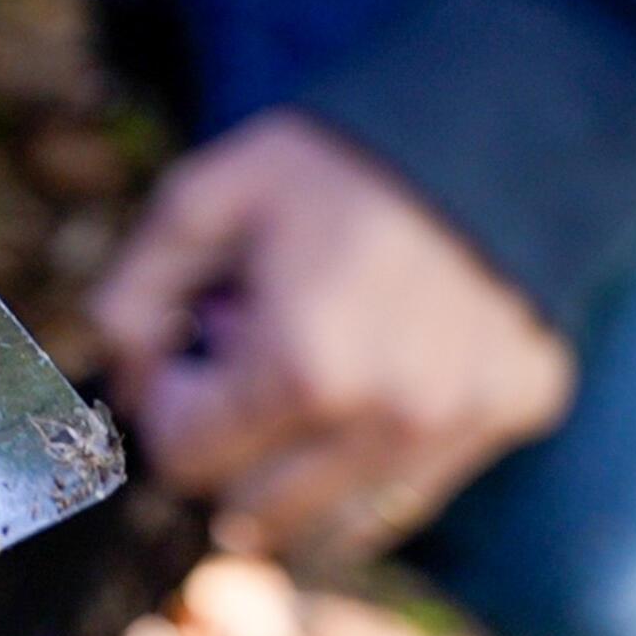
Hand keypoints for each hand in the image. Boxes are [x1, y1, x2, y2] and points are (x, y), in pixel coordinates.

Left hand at [91, 112, 575, 564]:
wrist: (481, 117)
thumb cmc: (325, 166)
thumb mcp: (197, 202)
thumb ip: (129, 299)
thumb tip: (123, 382)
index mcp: (305, 368)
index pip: (186, 462)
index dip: (167, 404)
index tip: (186, 348)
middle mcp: (391, 417)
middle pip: (250, 507)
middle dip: (229, 440)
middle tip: (250, 351)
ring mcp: (461, 423)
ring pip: (330, 518)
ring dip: (296, 459)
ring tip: (315, 357)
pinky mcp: (512, 410)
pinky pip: (407, 487)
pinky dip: (369, 450)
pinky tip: (374, 368)